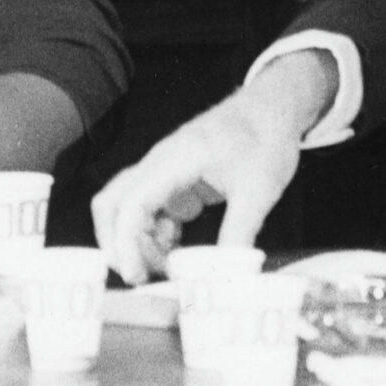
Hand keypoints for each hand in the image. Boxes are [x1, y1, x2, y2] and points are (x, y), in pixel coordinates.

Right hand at [90, 55, 333, 283]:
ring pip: (129, 211)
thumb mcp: (259, 189)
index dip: (127, 242)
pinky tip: (178, 253)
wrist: (271, 108)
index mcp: (176, 159)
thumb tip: (228, 275)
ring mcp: (164, 172)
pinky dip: (155, 237)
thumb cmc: (264, 136)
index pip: (132, 202)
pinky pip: (150, 212)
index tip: (136, 274)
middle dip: (116, 243)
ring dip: (138, 243)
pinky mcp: (174, 182)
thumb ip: (239, 232)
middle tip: (139, 277)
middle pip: (113, 204)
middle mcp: (160, 164)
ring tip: (166, 271)